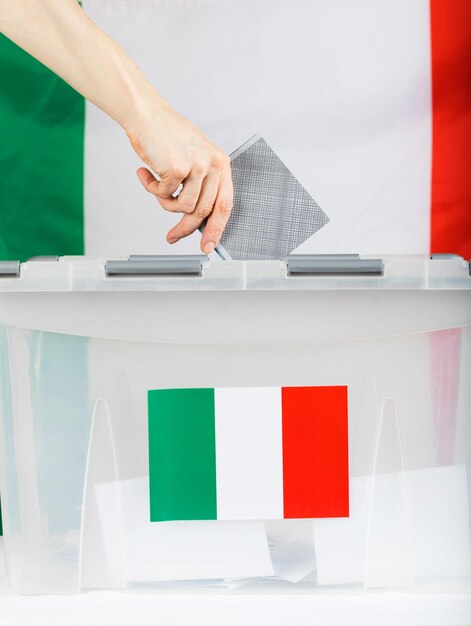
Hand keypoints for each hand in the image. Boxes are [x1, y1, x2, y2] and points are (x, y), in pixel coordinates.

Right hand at [128, 103, 232, 253]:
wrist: (146, 114)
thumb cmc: (167, 136)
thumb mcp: (194, 158)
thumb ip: (201, 185)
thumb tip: (198, 218)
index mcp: (222, 163)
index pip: (225, 204)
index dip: (217, 229)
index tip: (209, 245)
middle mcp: (214, 164)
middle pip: (203, 211)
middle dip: (186, 228)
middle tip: (173, 237)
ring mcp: (197, 166)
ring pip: (182, 206)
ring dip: (165, 203)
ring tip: (156, 187)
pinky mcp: (177, 168)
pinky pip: (164, 195)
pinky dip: (152, 188)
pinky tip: (146, 173)